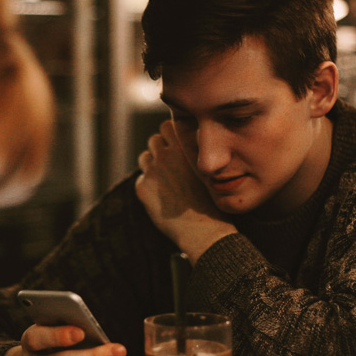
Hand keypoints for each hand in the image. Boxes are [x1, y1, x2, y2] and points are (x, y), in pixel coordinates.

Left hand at [135, 120, 235, 264]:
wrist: (204, 229)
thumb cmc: (213, 200)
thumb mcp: (208, 167)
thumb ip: (193, 152)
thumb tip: (182, 144)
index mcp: (183, 146)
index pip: (168, 126)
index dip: (172, 136)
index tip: (178, 147)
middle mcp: (165, 155)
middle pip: (154, 139)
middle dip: (160, 149)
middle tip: (171, 165)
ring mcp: (152, 171)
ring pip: (145, 157)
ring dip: (152, 165)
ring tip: (166, 181)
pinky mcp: (142, 188)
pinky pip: (142, 179)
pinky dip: (149, 186)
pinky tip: (163, 197)